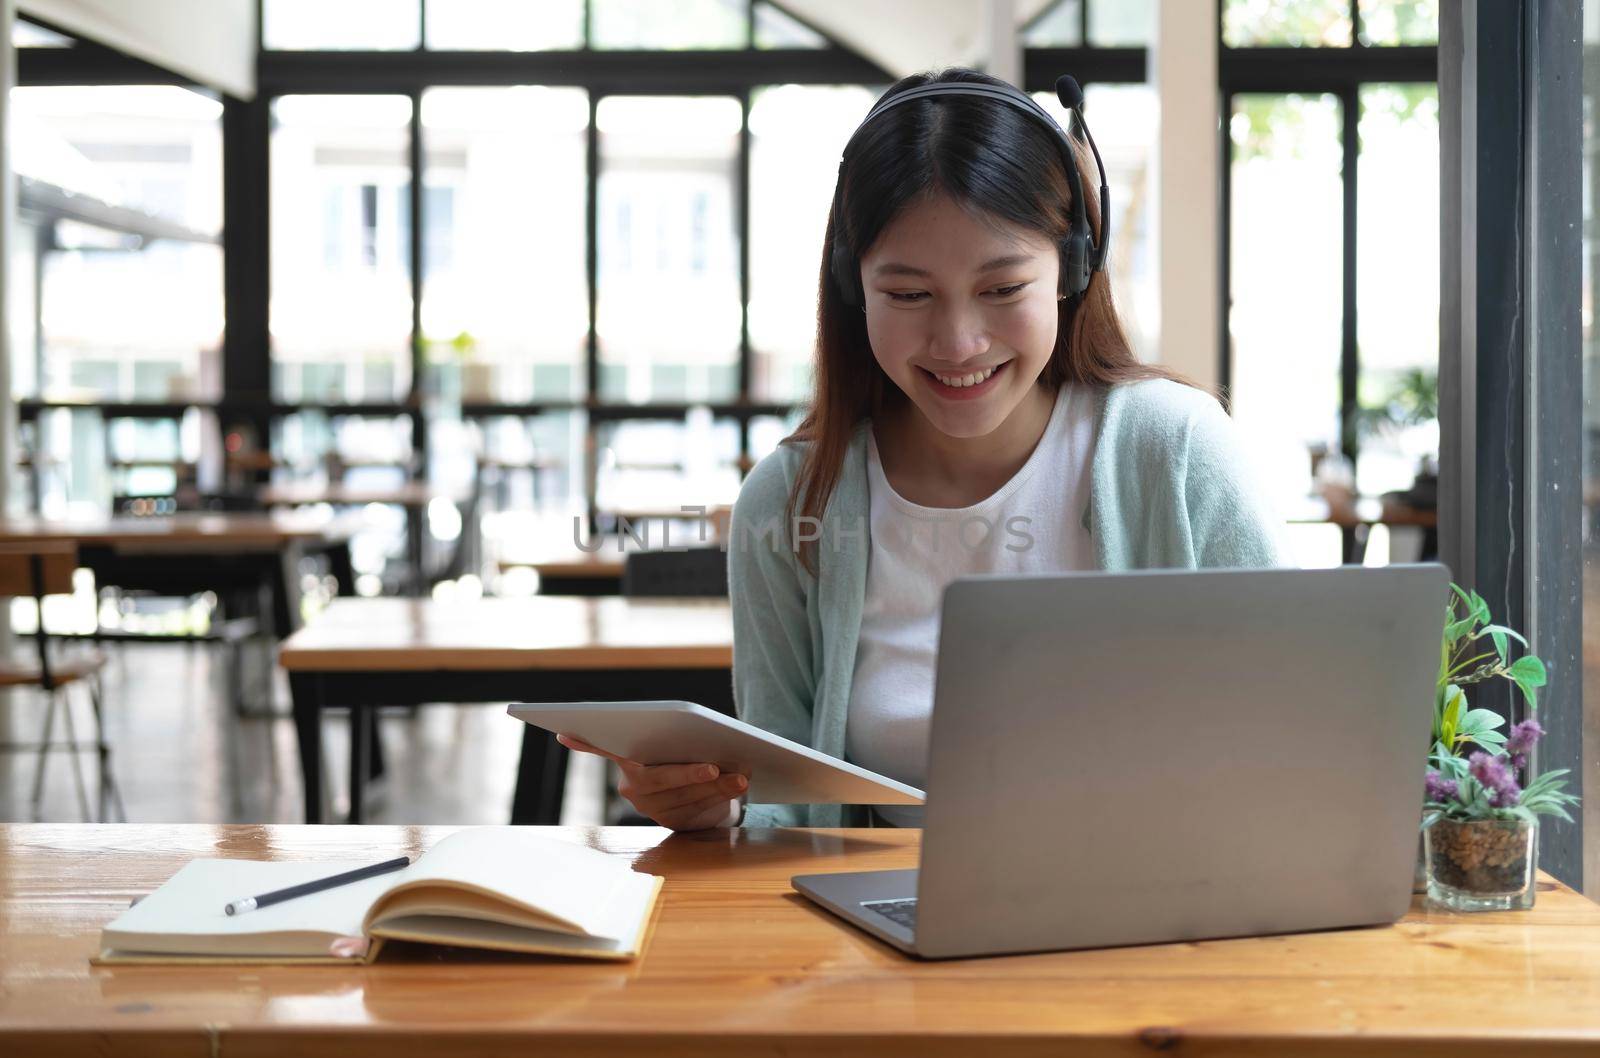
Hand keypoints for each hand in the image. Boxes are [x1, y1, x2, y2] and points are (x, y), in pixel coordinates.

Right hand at [555, 734, 746, 830]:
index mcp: (628, 759)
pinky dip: (722, 795)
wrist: (706, 790)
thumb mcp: (677, 746)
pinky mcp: (675, 823)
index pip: (603, 747)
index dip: (584, 742)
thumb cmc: (686, 756)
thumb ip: (677, 741)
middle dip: (687, 774)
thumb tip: (697, 742)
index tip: (564, 733)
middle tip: (713, 766)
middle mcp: (632, 785)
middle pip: (657, 779)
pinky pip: (700, 811)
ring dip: (716, 786)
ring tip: (742, 775)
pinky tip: (739, 783)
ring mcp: (653, 807)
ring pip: (685, 797)